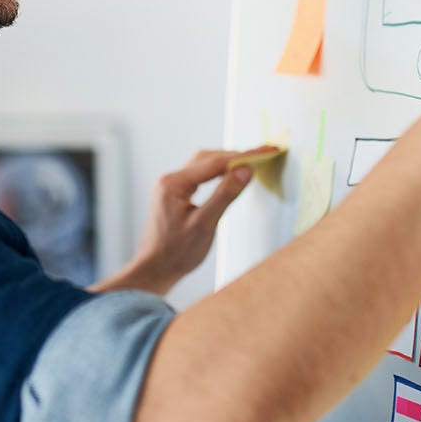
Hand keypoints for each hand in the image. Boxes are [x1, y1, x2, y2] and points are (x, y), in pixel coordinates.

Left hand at [125, 147, 269, 294]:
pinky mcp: (175, 195)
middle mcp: (170, 180)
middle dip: (235, 156)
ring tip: (250, 162)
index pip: (214, 163)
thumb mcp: (205, 224)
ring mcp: (171, 187)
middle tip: (262, 155)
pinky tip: (229, 176)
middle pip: (207, 158)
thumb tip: (245, 170)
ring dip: (226, 163)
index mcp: (173, 183)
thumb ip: (225, 195)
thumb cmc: (176, 252)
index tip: (265, 151)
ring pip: (203, 165)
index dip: (243, 156)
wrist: (155, 270)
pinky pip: (199, 176)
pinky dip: (217, 173)